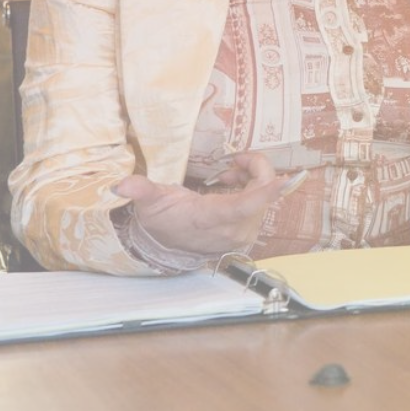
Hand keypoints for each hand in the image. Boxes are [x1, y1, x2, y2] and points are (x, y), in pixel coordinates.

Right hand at [113, 152, 297, 257]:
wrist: (168, 246)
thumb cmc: (163, 220)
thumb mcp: (151, 203)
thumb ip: (142, 191)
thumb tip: (121, 185)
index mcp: (212, 218)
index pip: (245, 205)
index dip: (267, 191)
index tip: (289, 179)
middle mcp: (234, 229)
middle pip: (262, 190)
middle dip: (252, 169)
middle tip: (230, 164)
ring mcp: (244, 231)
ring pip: (265, 194)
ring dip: (251, 178)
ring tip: (227, 175)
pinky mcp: (249, 230)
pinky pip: (263, 202)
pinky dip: (254, 187)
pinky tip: (234, 183)